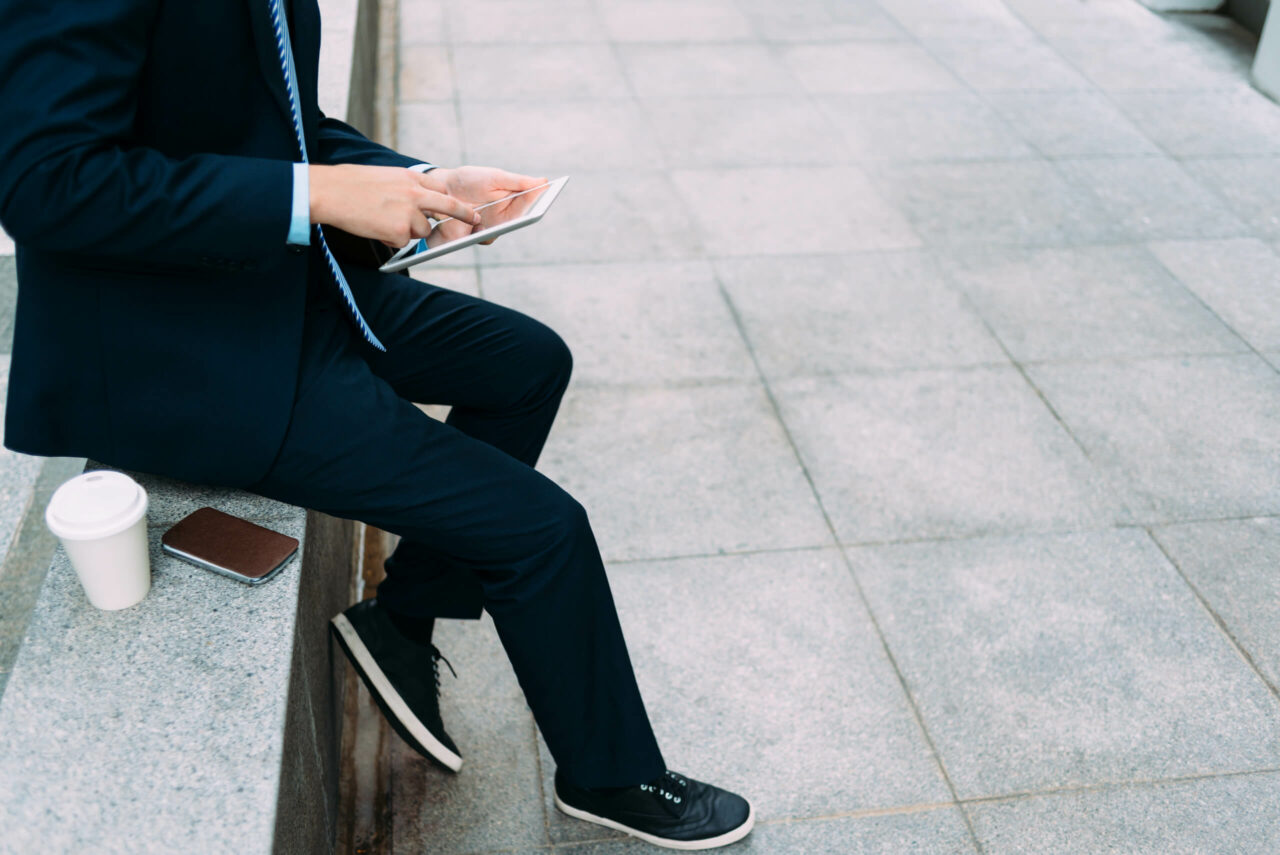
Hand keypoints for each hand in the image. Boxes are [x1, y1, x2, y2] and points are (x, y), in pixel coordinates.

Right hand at [308, 164, 479, 247]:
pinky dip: (391, 240)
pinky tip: (375, 228)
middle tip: (476, 220)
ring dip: (407, 232)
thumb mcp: (386, 177)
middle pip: (449, 208)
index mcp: (411, 178)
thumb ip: (407, 188)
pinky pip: (403, 242)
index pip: (442, 190)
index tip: (469, 209)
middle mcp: (415, 194)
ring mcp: (409, 213)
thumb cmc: (352, 184)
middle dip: (465, 215)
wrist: (331, 191)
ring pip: (422, 231)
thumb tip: (421, 201)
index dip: (456, 202)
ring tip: (383, 221)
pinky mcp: (399, 231)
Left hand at [420, 166, 547, 245]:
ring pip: (501, 232)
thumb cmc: (471, 180)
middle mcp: (504, 216)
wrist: (442, 188)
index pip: (530, 201)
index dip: (538, 199)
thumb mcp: (495, 177)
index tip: (546, 192)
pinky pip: (486, 239)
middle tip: (523, 211)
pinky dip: (481, 233)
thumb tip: (544, 182)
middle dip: (519, 216)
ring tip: (487, 219)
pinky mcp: (476, 236)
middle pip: (518, 220)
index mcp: (512, 200)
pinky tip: (474, 224)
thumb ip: (518, 182)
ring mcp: (491, 227)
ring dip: (495, 225)